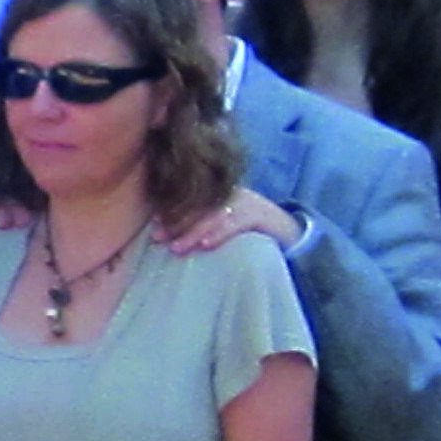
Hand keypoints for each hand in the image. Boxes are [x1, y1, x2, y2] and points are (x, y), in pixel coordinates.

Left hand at [164, 186, 291, 255]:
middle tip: (157, 237)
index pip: (191, 198)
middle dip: (176, 222)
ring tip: (176, 248)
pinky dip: (219, 235)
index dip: (172, 209)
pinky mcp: (257, 215)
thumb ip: (202, 221)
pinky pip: (235, 224)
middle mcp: (229, 192)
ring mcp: (244, 201)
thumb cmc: (248, 226)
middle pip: (198, 206)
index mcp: (218, 191)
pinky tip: (205, 245)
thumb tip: (168, 233)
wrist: (286, 227)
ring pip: (213, 217)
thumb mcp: (224, 219)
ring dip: (193, 233)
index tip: (154, 221)